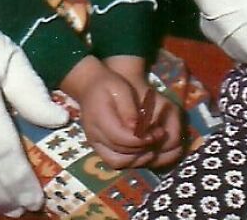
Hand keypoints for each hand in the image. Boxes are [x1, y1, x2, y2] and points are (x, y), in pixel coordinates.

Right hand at [62, 56, 181, 169]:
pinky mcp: (98, 147)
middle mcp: (94, 136)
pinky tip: (142, 151)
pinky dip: (129, 160)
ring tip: (153, 148)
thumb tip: (137, 128)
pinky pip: (113, 160)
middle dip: (141, 150)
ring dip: (136, 159)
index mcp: (99, 119)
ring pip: (115, 162)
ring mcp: (95, 144)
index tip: (156, 134)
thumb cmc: (108, 85)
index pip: (120, 138)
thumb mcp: (120, 89)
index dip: (140, 140)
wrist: (89, 87)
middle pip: (119, 154)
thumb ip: (128, 109)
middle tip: (158, 139)